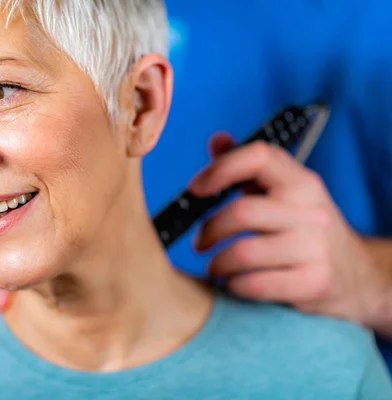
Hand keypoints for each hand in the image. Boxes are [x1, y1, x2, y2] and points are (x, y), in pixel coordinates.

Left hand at [191, 132, 385, 326]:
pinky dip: (234, 285)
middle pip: (241, 212)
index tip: (195, 188)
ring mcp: (315, 247)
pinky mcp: (314, 282)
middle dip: (209, 230)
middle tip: (199, 243)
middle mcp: (310, 211)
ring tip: (215, 266)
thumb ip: (248, 168)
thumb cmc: (305, 231)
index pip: (259, 157)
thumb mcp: (287, 194)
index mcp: (301, 182)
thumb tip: (216, 139)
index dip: (221, 168)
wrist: (357, 276)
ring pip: (243, 253)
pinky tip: (234, 284)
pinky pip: (255, 284)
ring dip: (218, 263)